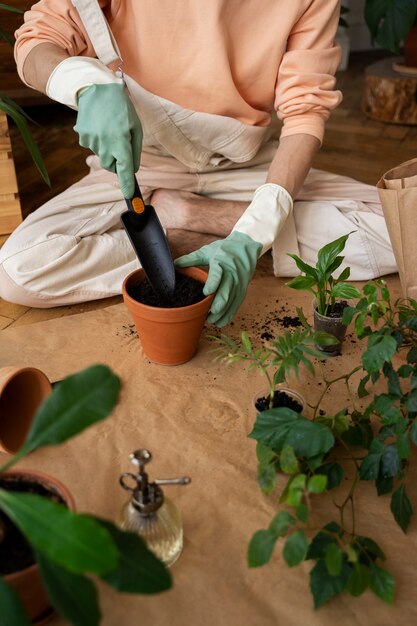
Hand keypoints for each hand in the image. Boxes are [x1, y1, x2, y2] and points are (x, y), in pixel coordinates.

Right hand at [75, 83, 142, 197]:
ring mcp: (91, 141)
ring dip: (108, 149)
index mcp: (120, 142)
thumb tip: (133, 170)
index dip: (127, 184)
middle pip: (111, 166)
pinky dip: (98, 141)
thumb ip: (135, 150)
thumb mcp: (136, 127)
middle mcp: (105, 144)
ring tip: (110, 129)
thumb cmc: (122, 107)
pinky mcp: (83, 136)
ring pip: (102, 156)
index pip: (125, 170)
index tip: (130, 196)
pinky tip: (100, 126)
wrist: (97, 88)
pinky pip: (93, 146)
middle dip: (117, 163)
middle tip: (121, 146)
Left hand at [175, 232, 261, 326]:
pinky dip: (228, 315)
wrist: (246, 247)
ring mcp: (238, 284)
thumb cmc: (224, 249)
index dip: (213, 283)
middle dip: (217, 306)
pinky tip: (219, 322)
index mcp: (221, 263)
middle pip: (226, 292)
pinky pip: (236, 305)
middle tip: (207, 315)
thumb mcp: (207, 251)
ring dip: (221, 313)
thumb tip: (174, 264)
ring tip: (210, 321)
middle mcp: (232, 275)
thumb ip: (191, 259)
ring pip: (231, 302)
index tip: (206, 292)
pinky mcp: (242, 291)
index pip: (218, 274)